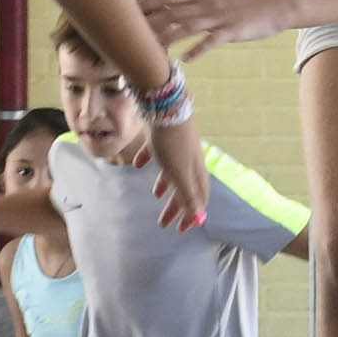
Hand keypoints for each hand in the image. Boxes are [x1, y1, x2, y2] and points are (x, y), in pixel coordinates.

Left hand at [139, 0, 266, 57]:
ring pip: (188, 26)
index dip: (148, 2)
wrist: (276, 4)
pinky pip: (212, 41)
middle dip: (151, 21)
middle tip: (129, 31)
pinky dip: (198, 49)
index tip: (127, 7)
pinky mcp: (232, 31)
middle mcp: (207, 4)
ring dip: (169, 37)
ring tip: (152, 48)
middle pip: (173, 12)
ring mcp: (219, 18)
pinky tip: (185, 59)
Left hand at [144, 118, 213, 233]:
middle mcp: (189, 159)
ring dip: (165, 184)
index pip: (199, 198)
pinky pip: (156, 152)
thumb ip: (188, 196)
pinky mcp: (162, 134)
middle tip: (163, 223)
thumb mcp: (180, 173)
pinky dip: (149, 160)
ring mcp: (176, 146)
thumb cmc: (173, 144)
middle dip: (175, 206)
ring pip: (172, 170)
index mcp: (195, 170)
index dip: (192, 215)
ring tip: (155, 194)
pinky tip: (137, 164)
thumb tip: (200, 220)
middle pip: (184, 187)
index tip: (182, 230)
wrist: (165, 106)